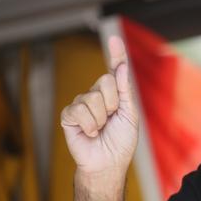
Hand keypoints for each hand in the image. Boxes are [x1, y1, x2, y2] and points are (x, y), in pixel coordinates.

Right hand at [61, 36, 137, 176]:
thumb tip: (120, 67)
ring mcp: (82, 103)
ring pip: (92, 97)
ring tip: (101, 129)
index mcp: (115, 94)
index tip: (114, 38)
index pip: (114, 70)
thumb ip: (125, 91)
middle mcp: (97, 95)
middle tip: (112, 119)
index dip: (115, 54)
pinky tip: (90, 133)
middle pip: (105, 81)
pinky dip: (89, 123)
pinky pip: (78, 109)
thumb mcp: (130, 114)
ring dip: (101, 117)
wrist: (108, 162)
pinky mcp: (69, 114)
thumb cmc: (121, 140)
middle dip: (113, 103)